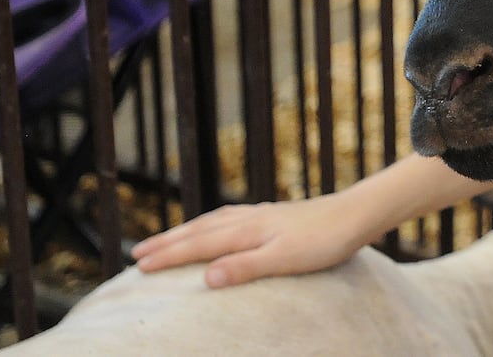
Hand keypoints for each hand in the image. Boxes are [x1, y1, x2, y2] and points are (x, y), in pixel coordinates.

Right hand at [131, 192, 363, 288]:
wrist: (356, 215)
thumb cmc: (324, 242)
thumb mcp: (285, 260)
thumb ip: (246, 267)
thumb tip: (206, 277)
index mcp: (247, 231)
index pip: (198, 245)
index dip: (168, 255)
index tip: (138, 265)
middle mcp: (249, 219)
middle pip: (199, 230)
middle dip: (167, 242)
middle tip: (136, 253)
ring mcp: (261, 215)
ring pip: (213, 222)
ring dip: (186, 231)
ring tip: (166, 240)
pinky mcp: (274, 216)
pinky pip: (230, 218)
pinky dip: (211, 223)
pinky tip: (216, 227)